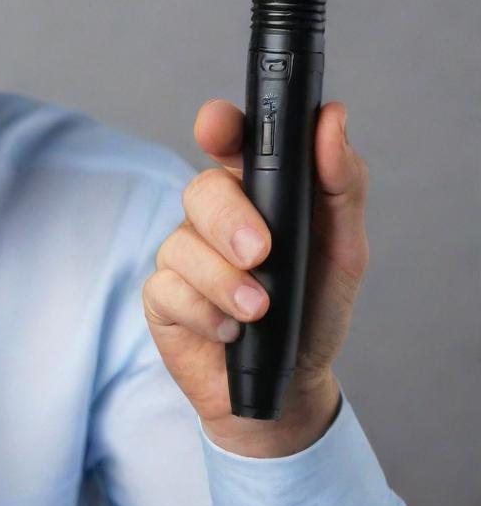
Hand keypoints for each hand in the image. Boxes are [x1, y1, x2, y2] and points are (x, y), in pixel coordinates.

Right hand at [142, 99, 368, 456]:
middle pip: (202, 189)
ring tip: (257, 310)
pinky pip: (168, 289)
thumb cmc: (313, 309)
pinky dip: (205, 313)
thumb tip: (332, 120)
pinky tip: (229, 330)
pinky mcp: (162, 295)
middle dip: (229, 220)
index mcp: (257, 191)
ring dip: (223, 280)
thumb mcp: (343, 249)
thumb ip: (340, 184)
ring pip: (182, 242)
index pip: (229, 140)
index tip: (218, 128)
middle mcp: (214, 216)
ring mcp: (184, 253)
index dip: (219, 125)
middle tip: (259, 254)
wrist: (291, 385)